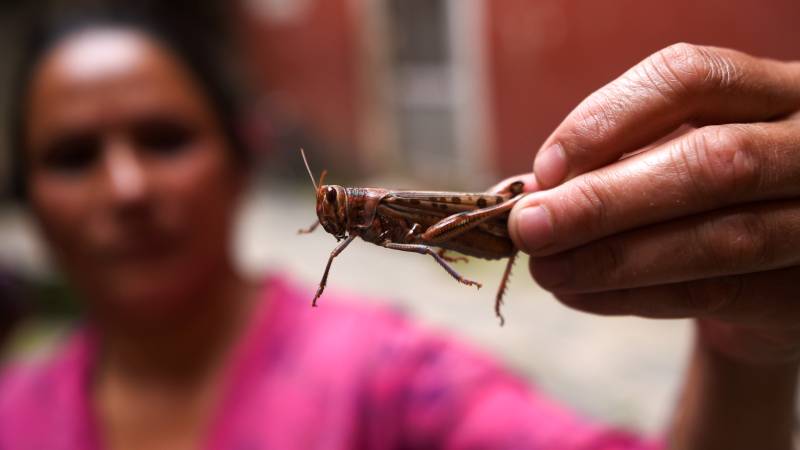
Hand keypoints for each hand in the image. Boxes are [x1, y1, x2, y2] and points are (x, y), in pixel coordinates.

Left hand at [508, 43, 799, 364]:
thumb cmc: (703, 205)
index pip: (691, 80)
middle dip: (604, 200)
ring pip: (721, 239)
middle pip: (713, 161)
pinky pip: (717, 295)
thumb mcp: (664, 166)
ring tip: (548, 270)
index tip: (544, 170)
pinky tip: (580, 294)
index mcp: (773, 92)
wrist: (772, 280)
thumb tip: (519, 194)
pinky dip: (634, 297)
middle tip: (529, 228)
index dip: (608, 120)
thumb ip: (605, 170)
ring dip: (614, 258)